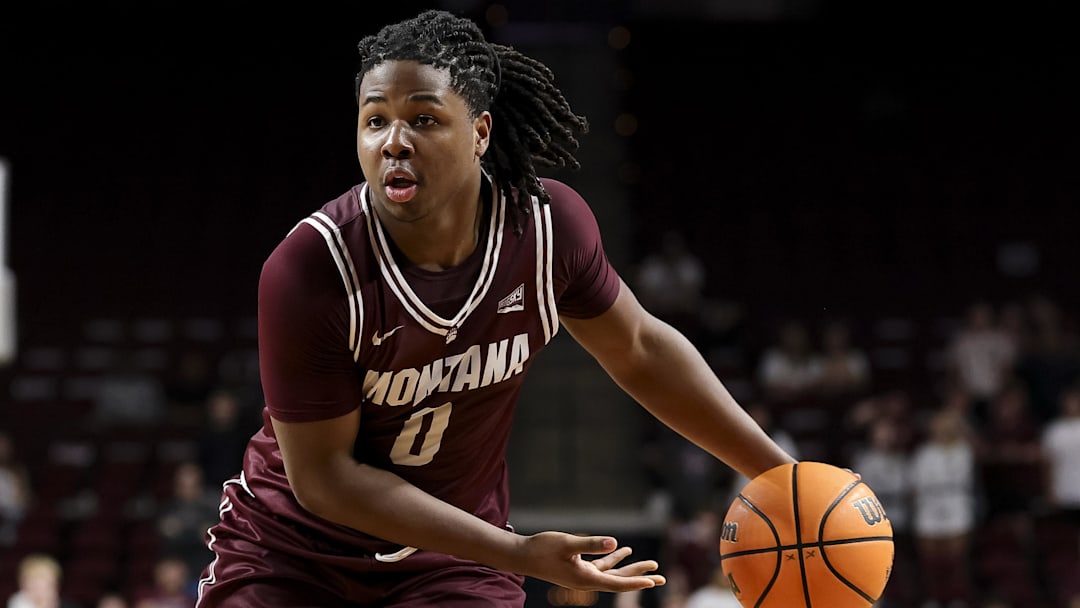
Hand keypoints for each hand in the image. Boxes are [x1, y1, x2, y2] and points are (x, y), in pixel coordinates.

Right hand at [514, 531, 665, 592]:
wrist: (522, 556)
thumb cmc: (542, 549)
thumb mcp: (567, 543)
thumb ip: (591, 544)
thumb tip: (614, 543)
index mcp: (585, 578)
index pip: (616, 583)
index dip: (635, 581)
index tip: (653, 581)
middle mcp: (587, 580)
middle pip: (620, 581)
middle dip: (641, 578)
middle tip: (662, 577)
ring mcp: (583, 575)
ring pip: (613, 573)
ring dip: (631, 568)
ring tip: (652, 565)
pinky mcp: (579, 568)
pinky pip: (602, 566)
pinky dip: (614, 559)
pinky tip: (624, 550)